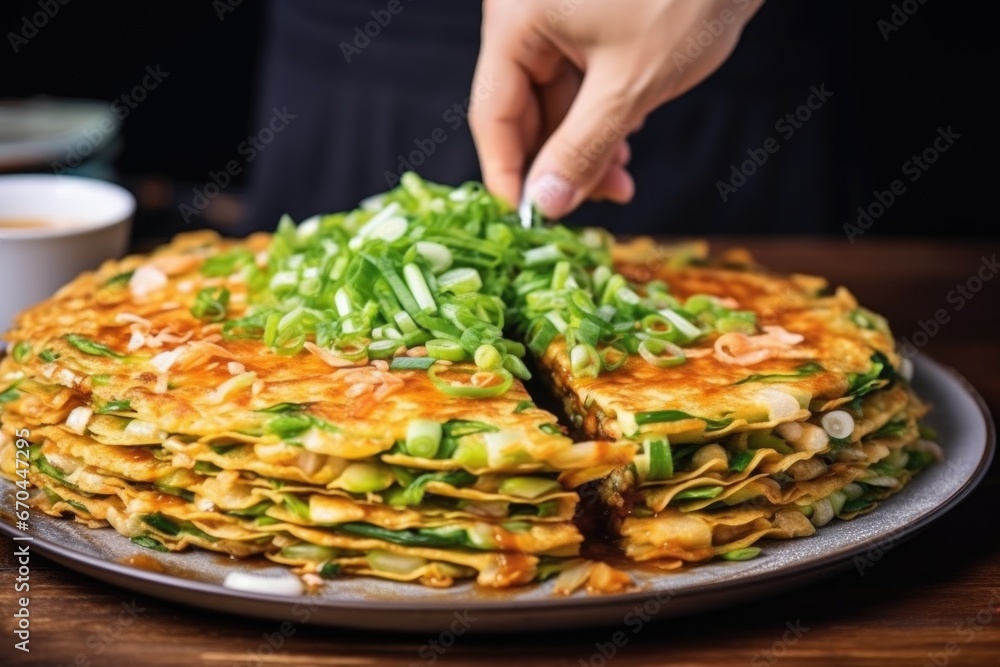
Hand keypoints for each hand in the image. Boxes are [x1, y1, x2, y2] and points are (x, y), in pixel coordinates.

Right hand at [469, 0, 764, 218]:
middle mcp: (526, 18)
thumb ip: (580, 150)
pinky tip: (625, 139)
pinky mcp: (587, 23)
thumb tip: (544, 204)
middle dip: (559, 164)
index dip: (508, 175)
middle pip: (521, 112)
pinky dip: (598, 118)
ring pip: (554, 105)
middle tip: (597, 201)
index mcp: (516, 21)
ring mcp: (556, 19)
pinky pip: (578, 85)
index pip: (492, 114)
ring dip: (584, 147)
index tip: (528, 223)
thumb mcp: (629, 87)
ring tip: (621, 177)